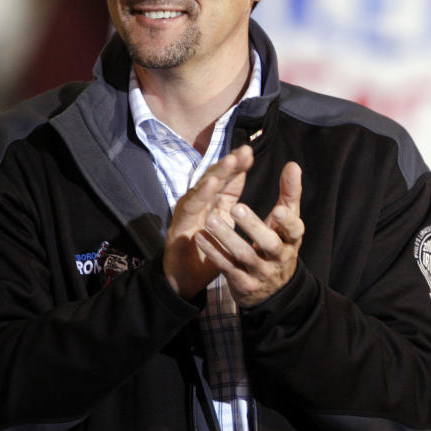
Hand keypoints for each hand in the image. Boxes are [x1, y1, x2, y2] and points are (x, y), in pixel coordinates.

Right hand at [163, 145, 252, 299]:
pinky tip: (212, 182)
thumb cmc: (205, 252)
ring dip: (217, 173)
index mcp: (211, 204)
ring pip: (203, 188)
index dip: (237, 166)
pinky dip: (201, 193)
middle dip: (229, 163)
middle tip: (244, 150)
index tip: (250, 151)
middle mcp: (198, 204)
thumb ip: (230, 203)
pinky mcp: (179, 225)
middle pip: (214, 178)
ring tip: (231, 160)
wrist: (184, 280)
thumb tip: (241, 176)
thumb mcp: (224, 226)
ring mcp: (187, 213)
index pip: (225, 180)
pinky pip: (191, 207)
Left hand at [197, 159, 303, 307]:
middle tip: (236, 207)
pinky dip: (214, 252)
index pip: (294, 230)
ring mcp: (261, 272)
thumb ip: (290, 194)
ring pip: (244, 255)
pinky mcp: (243, 283)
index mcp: (291, 240)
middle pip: (269, 243)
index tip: (277, 209)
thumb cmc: (278, 245)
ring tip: (210, 220)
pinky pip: (227, 267)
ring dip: (226, 237)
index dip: (287, 221)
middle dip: (253, 226)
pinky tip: (200, 237)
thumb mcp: (287, 223)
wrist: (272, 290)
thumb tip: (293, 165)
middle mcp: (279, 257)